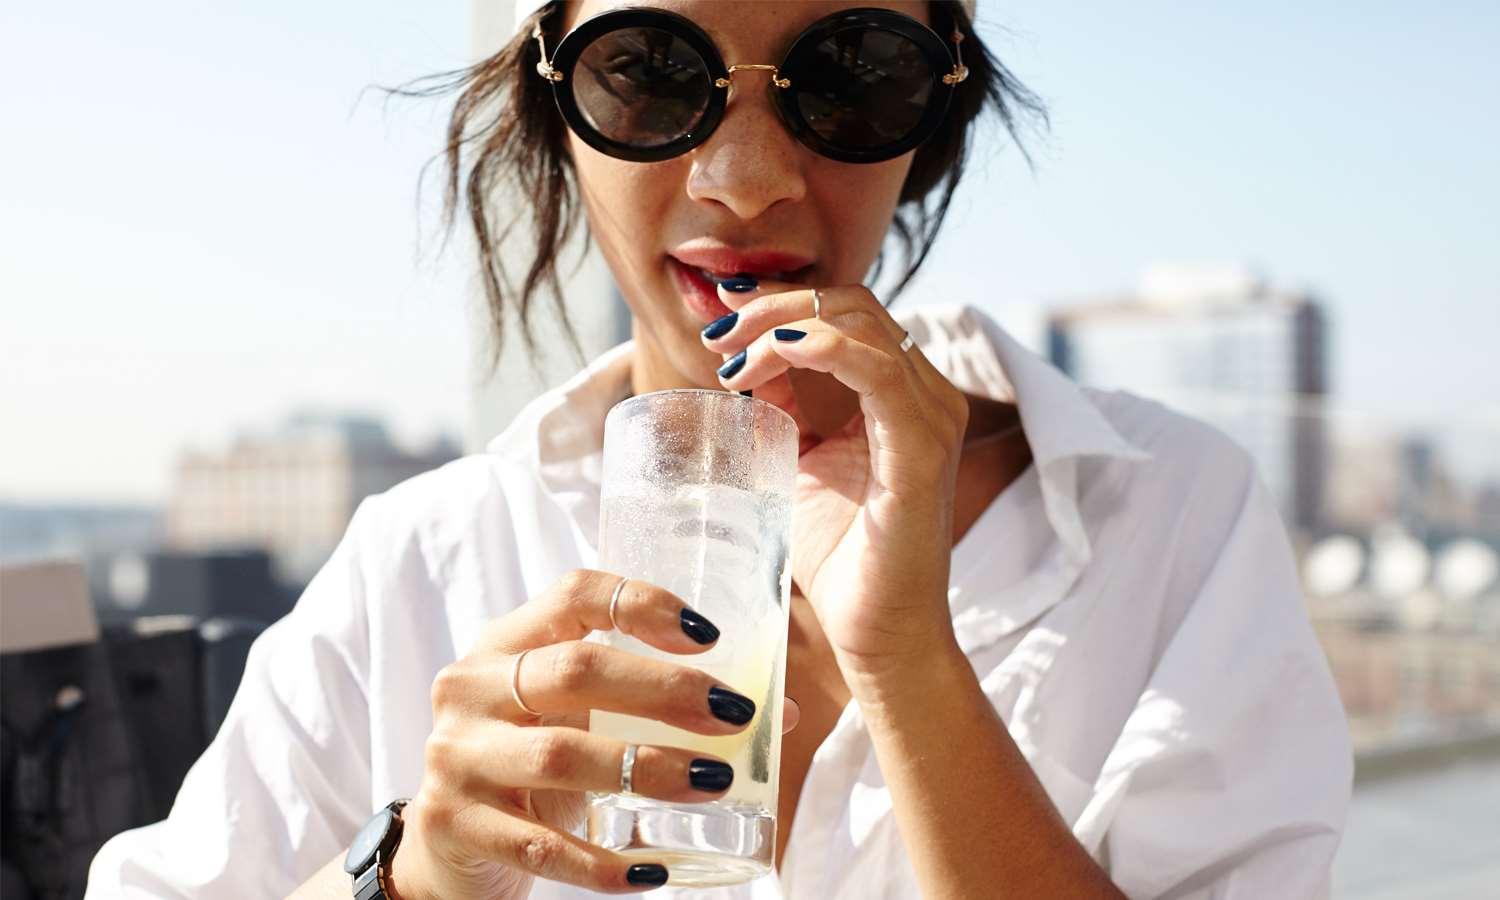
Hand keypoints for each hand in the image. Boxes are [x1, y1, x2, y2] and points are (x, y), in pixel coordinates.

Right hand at [392, 570, 760, 898]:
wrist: (443, 848)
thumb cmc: (532, 765)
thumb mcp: (579, 721)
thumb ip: (660, 708)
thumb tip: (781, 717)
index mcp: (505, 643)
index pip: (573, 594)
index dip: (643, 604)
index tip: (710, 634)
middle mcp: (473, 687)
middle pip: (575, 670)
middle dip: (665, 690)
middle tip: (735, 716)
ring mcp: (457, 756)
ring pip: (561, 755)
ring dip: (647, 768)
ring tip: (715, 783)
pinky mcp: (454, 823)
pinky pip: (540, 846)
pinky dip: (600, 863)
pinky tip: (652, 874)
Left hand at [704, 279, 969, 673]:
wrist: (876, 633)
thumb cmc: (840, 556)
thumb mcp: (797, 460)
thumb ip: (782, 405)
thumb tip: (743, 360)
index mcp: (899, 393)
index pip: (845, 312)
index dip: (780, 301)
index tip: (722, 316)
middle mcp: (924, 395)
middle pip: (852, 304)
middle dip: (775, 304)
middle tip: (719, 331)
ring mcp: (929, 418)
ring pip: (860, 324)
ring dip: (785, 323)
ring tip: (733, 353)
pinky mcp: (922, 448)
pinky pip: (879, 370)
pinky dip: (823, 347)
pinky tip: (777, 350)